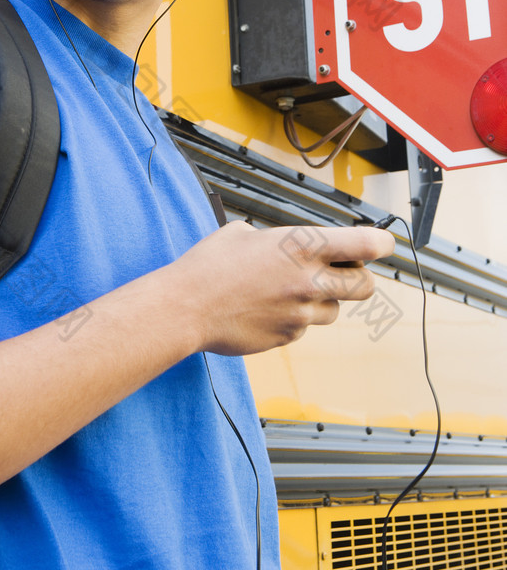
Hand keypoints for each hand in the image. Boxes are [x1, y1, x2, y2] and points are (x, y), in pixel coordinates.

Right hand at [175, 221, 393, 355]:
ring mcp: (301, 313)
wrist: (186, 307)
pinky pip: (304, 327)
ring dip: (322, 300)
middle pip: (365, 286)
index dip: (381, 243)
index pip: (365, 245)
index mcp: (302, 246)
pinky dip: (294, 319)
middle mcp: (309, 281)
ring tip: (289, 291)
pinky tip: (266, 308)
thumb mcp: (243, 233)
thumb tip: (282, 245)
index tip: (383, 243)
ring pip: (334, 310)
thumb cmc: (209, 266)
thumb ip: (275, 239)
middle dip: (359, 279)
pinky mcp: (288, 337)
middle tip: (344, 272)